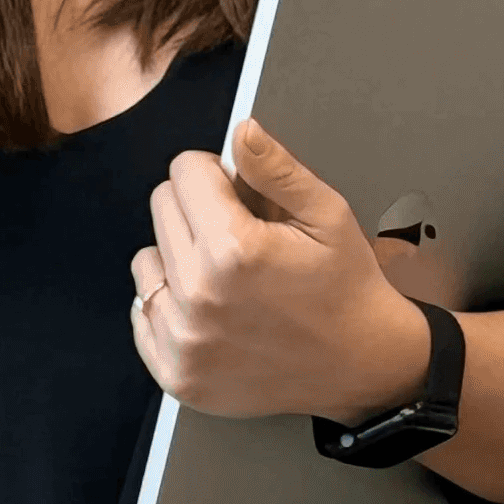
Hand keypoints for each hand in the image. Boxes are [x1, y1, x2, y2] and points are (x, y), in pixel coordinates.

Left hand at [129, 117, 435, 422]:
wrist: (361, 369)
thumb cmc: (347, 289)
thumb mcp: (327, 216)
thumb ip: (276, 169)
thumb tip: (241, 131)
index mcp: (233, 249)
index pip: (184, 171)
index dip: (215, 173)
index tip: (238, 194)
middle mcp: (198, 294)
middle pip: (161, 208)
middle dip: (196, 209)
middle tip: (239, 237)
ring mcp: (183, 339)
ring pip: (146, 261)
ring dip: (178, 258)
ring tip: (226, 277)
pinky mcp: (176, 373)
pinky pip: (142, 313)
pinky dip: (169, 306)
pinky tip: (211, 310)